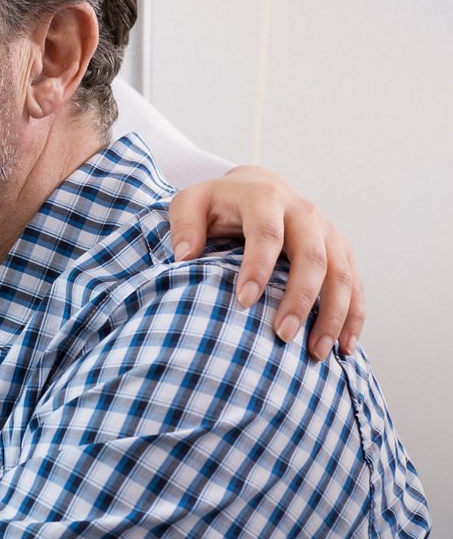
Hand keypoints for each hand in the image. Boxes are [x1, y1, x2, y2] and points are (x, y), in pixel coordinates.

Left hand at [168, 165, 363, 361]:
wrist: (259, 186)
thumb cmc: (219, 202)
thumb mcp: (192, 202)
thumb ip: (184, 224)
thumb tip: (185, 257)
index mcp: (265, 197)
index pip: (266, 232)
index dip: (258, 266)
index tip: (243, 301)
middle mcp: (303, 212)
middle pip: (311, 256)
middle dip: (300, 299)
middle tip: (283, 335)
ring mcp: (327, 231)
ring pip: (341, 273)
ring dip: (333, 315)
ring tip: (316, 352)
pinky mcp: (341, 249)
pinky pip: (355, 284)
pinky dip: (353, 316)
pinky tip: (344, 347)